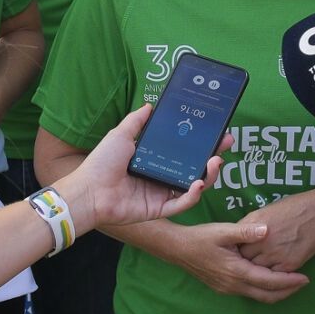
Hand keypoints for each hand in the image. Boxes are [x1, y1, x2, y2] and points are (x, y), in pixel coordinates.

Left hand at [53, 104, 225, 232]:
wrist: (89, 190)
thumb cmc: (101, 162)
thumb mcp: (121, 134)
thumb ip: (137, 121)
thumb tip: (150, 104)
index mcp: (154, 159)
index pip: (183, 151)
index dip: (200, 142)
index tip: (215, 131)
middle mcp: (160, 176)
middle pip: (194, 167)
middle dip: (213, 156)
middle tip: (226, 143)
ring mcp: (161, 193)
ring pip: (193, 186)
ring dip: (208, 175)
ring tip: (216, 161)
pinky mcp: (159, 208)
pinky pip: (182, 203)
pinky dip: (193, 195)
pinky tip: (199, 182)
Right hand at [170, 219, 309, 302]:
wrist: (177, 248)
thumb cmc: (200, 237)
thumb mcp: (223, 230)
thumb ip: (246, 231)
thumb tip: (266, 230)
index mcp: (236, 271)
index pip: (269, 281)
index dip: (289, 281)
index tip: (305, 278)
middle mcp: (234, 285)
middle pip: (267, 295)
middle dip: (287, 291)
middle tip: (303, 283)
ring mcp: (227, 289)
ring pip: (258, 296)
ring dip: (276, 292)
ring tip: (291, 283)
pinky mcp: (223, 288)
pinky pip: (249, 293)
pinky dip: (264, 290)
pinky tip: (269, 280)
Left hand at [236, 189, 314, 271]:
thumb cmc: (292, 208)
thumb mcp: (265, 210)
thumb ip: (249, 225)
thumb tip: (238, 236)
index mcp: (254, 226)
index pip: (235, 244)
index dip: (236, 247)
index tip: (236, 248)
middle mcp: (262, 242)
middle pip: (244, 259)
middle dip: (244, 259)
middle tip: (247, 258)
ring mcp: (276, 255)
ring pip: (257, 270)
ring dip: (257, 268)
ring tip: (261, 263)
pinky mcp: (289, 265)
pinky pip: (274, 275)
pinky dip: (272, 272)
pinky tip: (273, 266)